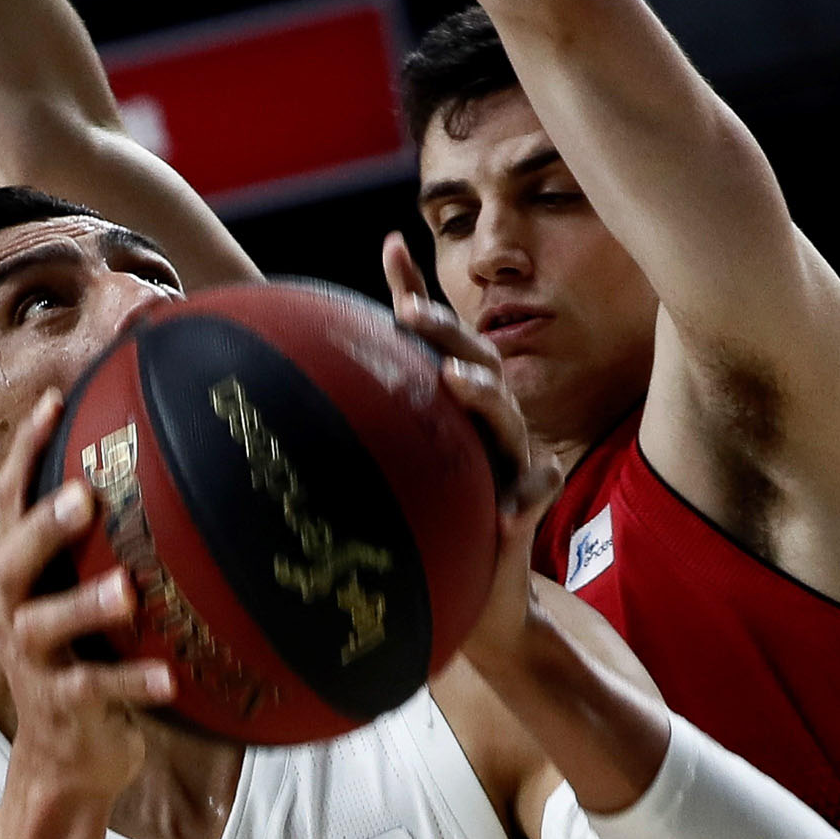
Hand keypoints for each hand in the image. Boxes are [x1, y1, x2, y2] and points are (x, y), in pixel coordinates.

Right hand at [0, 390, 176, 805]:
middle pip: (15, 556)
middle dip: (45, 526)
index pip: (10, 500)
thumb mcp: (88, 600)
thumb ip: (111, 549)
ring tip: (125, 591)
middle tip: (83, 498)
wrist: (66, 760)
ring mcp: (32, 659)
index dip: (26, 451)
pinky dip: (131, 682)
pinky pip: (94, 690)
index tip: (54, 401)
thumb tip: (181, 481)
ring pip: (45, 623)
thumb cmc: (91, 660)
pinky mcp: (60, 705)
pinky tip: (169, 677)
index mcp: (19, 574)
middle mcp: (13, 608)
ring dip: (84, 605)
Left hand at [383, 233, 561, 665]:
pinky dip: (523, 494)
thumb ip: (364, 410)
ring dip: (482, 396)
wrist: (473, 591)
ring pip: (507, 415)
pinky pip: (536, 489)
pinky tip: (502, 510)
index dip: (417, 287)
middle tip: (409, 315)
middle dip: (446, 332)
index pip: (437, 335)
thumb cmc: (428, 513)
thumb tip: (303, 367)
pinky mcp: (524, 503)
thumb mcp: (390, 462)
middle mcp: (486, 418)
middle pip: (477, 359)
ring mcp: (510, 456)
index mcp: (454, 400)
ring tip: (454, 385)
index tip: (389, 247)